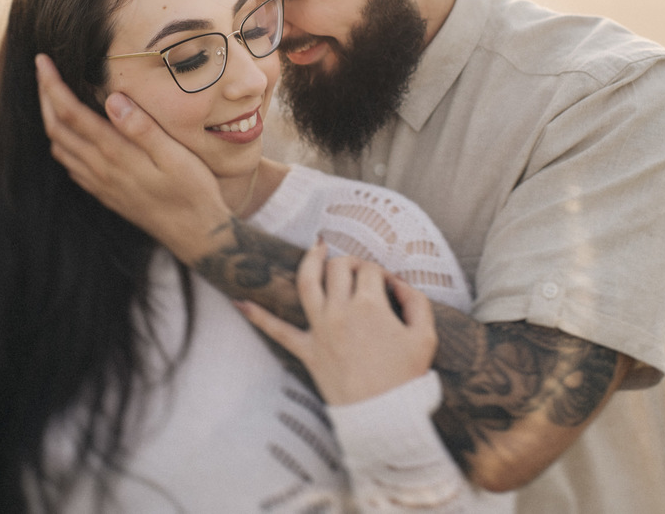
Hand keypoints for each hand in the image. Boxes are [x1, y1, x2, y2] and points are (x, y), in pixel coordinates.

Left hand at [35, 54, 229, 260]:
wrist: (195, 234)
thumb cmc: (192, 191)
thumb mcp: (176, 155)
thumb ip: (142, 128)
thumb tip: (112, 98)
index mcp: (115, 154)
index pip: (70, 114)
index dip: (52, 85)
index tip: (42, 61)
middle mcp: (100, 169)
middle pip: (56, 128)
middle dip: (44, 96)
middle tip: (42, 70)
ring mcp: (99, 184)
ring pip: (59, 147)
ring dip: (50, 119)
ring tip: (52, 96)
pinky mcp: (104, 194)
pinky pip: (71, 166)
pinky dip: (61, 144)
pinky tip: (70, 136)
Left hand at [237, 239, 437, 405]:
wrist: (383, 417)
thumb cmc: (405, 378)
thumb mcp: (425, 336)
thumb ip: (416, 301)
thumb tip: (398, 283)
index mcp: (370, 305)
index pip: (370, 271)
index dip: (381, 273)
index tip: (387, 284)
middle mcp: (340, 310)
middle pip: (339, 268)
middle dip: (349, 262)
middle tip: (358, 270)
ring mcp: (320, 329)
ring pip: (307, 283)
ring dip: (309, 260)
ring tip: (315, 247)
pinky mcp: (307, 350)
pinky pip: (277, 330)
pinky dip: (257, 316)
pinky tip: (239, 302)